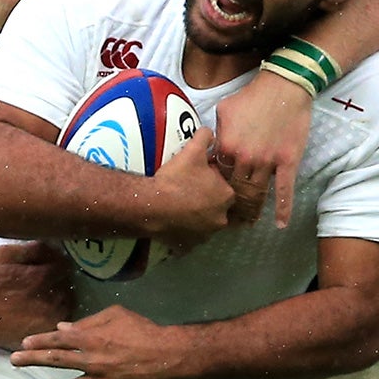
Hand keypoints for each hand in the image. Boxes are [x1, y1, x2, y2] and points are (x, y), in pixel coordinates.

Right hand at [0, 242, 76, 347]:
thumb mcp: (1, 254)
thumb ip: (30, 249)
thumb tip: (51, 244)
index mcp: (40, 276)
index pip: (63, 265)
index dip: (57, 263)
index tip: (50, 265)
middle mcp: (49, 297)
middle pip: (67, 284)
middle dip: (59, 281)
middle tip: (47, 282)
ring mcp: (48, 317)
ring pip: (66, 302)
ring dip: (60, 297)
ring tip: (45, 298)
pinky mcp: (43, 331)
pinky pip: (59, 320)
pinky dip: (56, 314)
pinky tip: (43, 312)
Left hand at [10, 304, 181, 378]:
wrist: (167, 356)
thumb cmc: (142, 330)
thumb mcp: (116, 316)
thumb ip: (88, 322)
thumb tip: (63, 329)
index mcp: (90, 338)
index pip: (57, 340)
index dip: (38, 341)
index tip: (24, 343)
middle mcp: (90, 360)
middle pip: (55, 360)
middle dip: (32, 360)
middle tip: (14, 361)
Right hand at [148, 135, 235, 252]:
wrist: (151, 206)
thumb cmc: (176, 179)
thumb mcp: (192, 151)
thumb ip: (205, 138)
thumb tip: (210, 132)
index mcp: (227, 196)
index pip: (225, 187)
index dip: (212, 181)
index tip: (198, 177)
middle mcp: (221, 219)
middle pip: (216, 208)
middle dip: (206, 201)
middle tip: (187, 192)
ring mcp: (204, 236)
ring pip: (203, 224)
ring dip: (195, 217)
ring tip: (178, 206)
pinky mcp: (188, 247)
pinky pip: (188, 239)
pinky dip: (182, 232)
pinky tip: (172, 222)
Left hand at [211, 71, 310, 227]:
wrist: (284, 87)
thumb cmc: (253, 96)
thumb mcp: (223, 111)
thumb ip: (216, 133)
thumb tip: (211, 147)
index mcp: (227, 147)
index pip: (217, 176)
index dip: (215, 187)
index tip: (213, 197)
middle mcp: (245, 159)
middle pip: (235, 190)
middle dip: (231, 206)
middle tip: (229, 218)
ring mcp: (267, 162)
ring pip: (257, 194)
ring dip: (252, 210)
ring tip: (248, 222)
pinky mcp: (287, 163)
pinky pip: (284, 190)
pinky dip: (283, 209)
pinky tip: (281, 224)